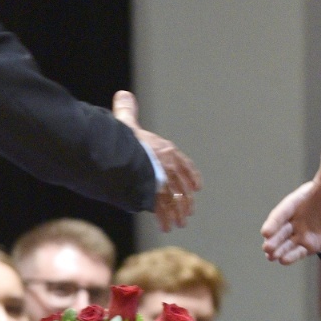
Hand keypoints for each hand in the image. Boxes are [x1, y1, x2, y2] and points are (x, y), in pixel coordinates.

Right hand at [113, 90, 201, 231]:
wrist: (123, 154)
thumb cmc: (124, 139)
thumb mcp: (126, 123)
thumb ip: (127, 111)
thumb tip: (123, 94)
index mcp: (166, 150)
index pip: (184, 164)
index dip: (191, 176)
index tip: (197, 187)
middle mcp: (169, 167)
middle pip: (181, 186)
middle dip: (185, 199)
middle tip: (189, 211)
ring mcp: (164, 182)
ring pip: (176, 199)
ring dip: (178, 212)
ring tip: (180, 223)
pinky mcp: (156, 194)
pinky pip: (163, 209)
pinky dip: (165, 218)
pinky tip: (166, 227)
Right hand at [261, 139, 320, 263]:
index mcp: (295, 203)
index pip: (282, 212)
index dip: (274, 221)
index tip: (266, 231)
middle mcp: (294, 219)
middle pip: (281, 230)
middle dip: (273, 239)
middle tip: (266, 247)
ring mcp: (298, 233)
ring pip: (286, 243)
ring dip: (278, 249)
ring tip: (271, 256)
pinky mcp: (306, 245)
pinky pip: (297, 252)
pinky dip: (290, 256)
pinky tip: (283, 261)